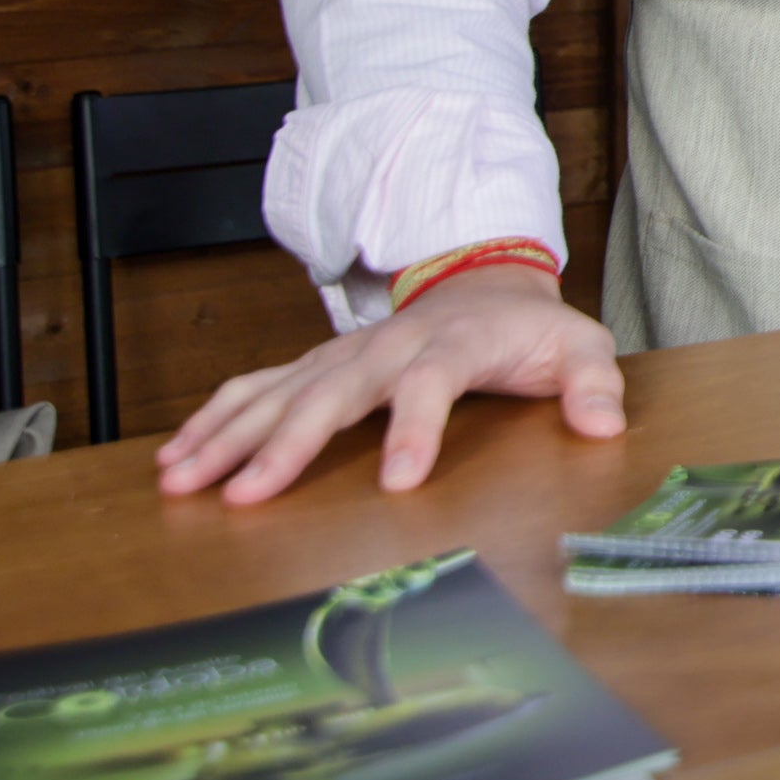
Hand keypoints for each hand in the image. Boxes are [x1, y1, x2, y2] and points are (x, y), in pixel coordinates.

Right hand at [155, 264, 625, 504]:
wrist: (488, 284)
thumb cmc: (531, 331)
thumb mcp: (578, 348)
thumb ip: (592, 384)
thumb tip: (603, 425)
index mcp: (454, 345)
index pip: (431, 384)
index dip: (414, 430)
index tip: (397, 481)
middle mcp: (388, 346)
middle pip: (333, 392)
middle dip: (287, 444)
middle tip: (246, 495)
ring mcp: (347, 353)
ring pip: (279, 392)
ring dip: (229, 435)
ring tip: (182, 479)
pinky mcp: (320, 364)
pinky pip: (258, 387)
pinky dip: (215, 418)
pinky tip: (176, 456)